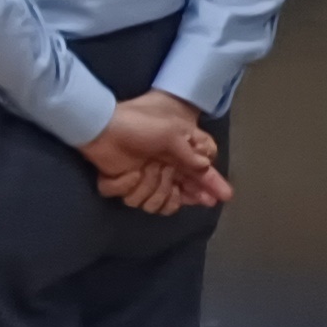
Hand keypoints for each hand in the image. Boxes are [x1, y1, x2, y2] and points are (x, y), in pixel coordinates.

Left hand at [82, 92, 226, 214]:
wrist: (103, 125)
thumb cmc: (140, 124)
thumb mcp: (171, 132)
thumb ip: (189, 153)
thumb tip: (205, 166)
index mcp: (179, 155)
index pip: (201, 175)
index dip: (212, 186)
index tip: (223, 196)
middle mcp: (164, 170)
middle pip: (179, 195)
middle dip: (177, 196)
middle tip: (175, 190)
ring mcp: (144, 179)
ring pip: (154, 202)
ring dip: (149, 189)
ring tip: (144, 171)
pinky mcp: (123, 184)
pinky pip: (129, 197)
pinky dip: (124, 186)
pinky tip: (127, 173)